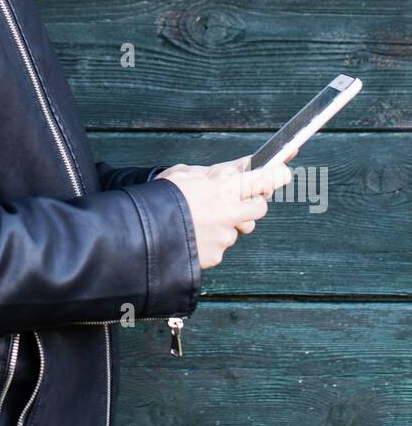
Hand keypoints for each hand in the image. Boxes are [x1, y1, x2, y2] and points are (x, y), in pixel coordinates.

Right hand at [155, 157, 293, 269]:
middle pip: (259, 207)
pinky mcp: (216, 256)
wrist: (140, 233)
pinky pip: (221, 246)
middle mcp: (230, 213)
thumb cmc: (160, 197)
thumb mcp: (185, 173)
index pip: (264, 179)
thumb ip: (215, 173)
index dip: (277, 175)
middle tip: (230, 198)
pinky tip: (191, 234)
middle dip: (249, 203)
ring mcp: (224, 237)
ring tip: (198, 218)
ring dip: (225, 223)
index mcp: (223, 187)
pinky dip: (210, 240)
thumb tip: (237, 169)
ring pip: (237, 228)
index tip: (284, 171)